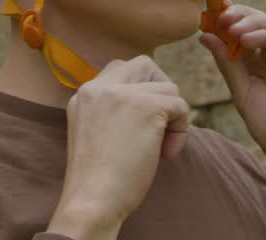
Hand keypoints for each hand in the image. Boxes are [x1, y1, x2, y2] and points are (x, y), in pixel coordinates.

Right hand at [47, 56, 189, 239]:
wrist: (92, 201)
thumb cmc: (98, 179)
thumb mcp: (94, 132)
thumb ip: (112, 110)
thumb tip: (152, 102)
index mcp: (84, 93)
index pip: (120, 69)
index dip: (139, 92)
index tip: (138, 125)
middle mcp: (99, 87)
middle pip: (144, 64)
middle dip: (159, 91)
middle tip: (158, 125)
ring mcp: (122, 94)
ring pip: (168, 87)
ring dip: (171, 118)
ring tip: (159, 148)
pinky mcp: (146, 107)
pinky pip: (180, 105)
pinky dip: (181, 130)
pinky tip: (166, 155)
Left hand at [200, 3, 265, 196]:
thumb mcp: (242, 93)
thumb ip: (227, 64)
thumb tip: (205, 36)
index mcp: (258, 61)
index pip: (241, 31)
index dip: (226, 20)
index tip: (207, 14)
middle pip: (258, 21)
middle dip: (238, 15)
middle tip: (220, 17)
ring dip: (251, 22)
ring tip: (233, 30)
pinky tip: (247, 40)